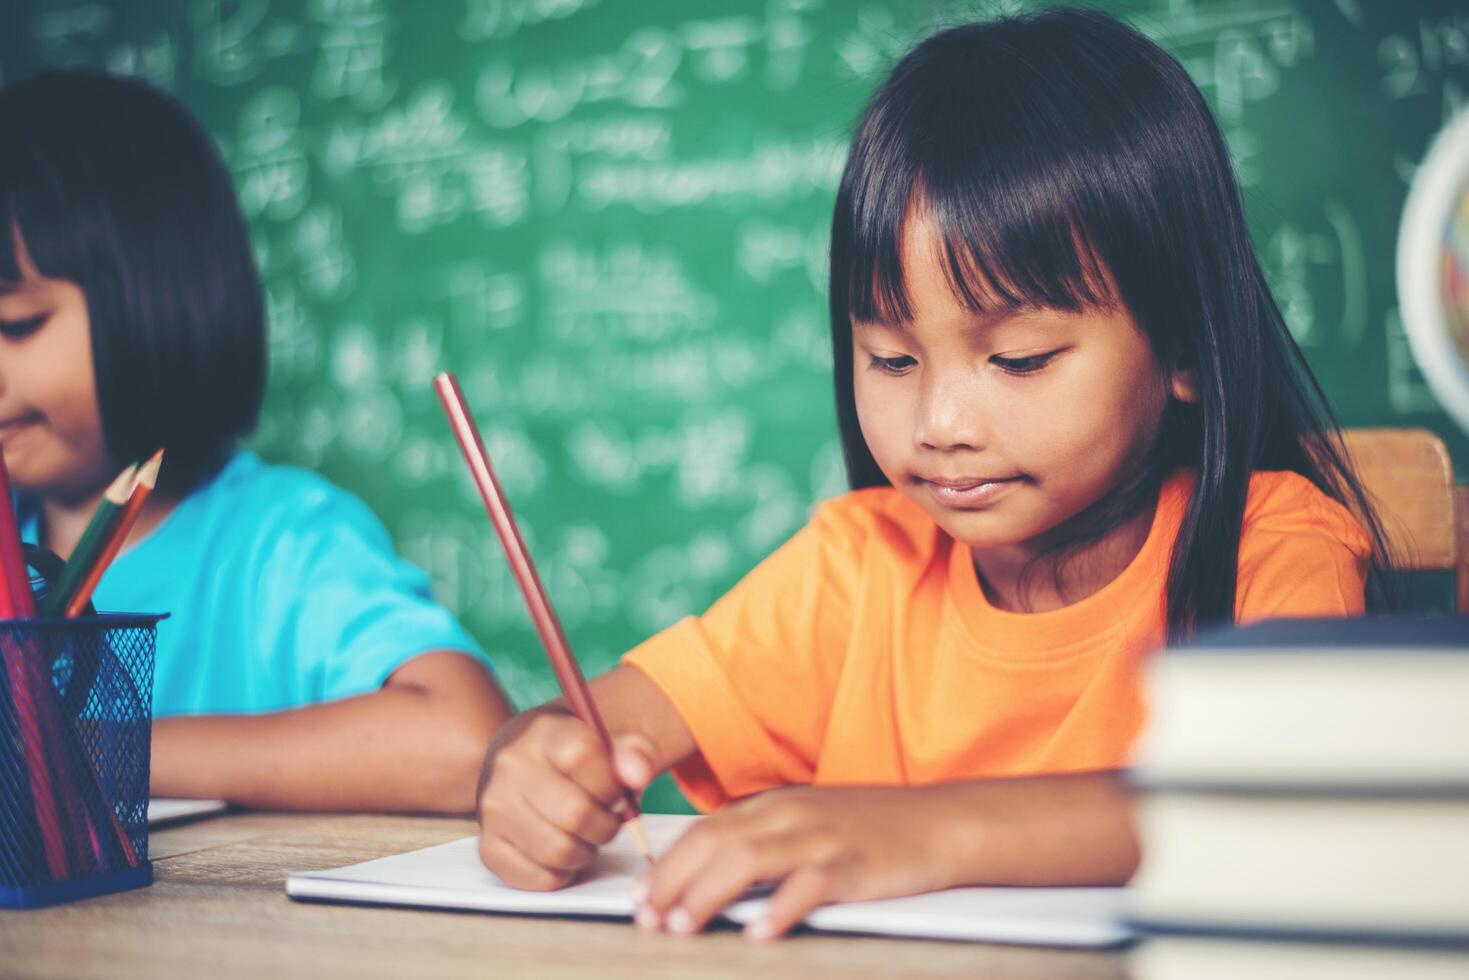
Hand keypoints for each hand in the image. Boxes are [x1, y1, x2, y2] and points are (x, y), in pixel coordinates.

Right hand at [476, 709, 655, 889]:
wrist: (518, 761)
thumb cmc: (572, 755)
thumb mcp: (605, 737)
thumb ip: (634, 750)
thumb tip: (638, 774)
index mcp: (544, 731)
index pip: (582, 755)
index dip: (611, 783)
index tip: (618, 790)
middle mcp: (511, 766)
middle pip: (574, 813)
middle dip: (605, 825)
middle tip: (607, 820)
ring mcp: (494, 807)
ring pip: (558, 851)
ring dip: (585, 852)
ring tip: (585, 836)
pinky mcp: (489, 846)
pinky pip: (538, 878)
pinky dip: (562, 873)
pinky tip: (564, 851)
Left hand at [632, 785, 959, 940]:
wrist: (939, 822)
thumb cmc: (870, 830)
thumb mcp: (807, 823)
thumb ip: (762, 841)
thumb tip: (710, 875)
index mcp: (774, 806)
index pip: (705, 831)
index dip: (667, 864)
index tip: (639, 897)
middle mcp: (790, 815)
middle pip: (715, 842)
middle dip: (673, 881)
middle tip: (647, 919)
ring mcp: (821, 837)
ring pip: (749, 859)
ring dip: (708, 894)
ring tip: (683, 926)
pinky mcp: (854, 863)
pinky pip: (810, 884)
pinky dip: (780, 908)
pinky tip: (760, 932)